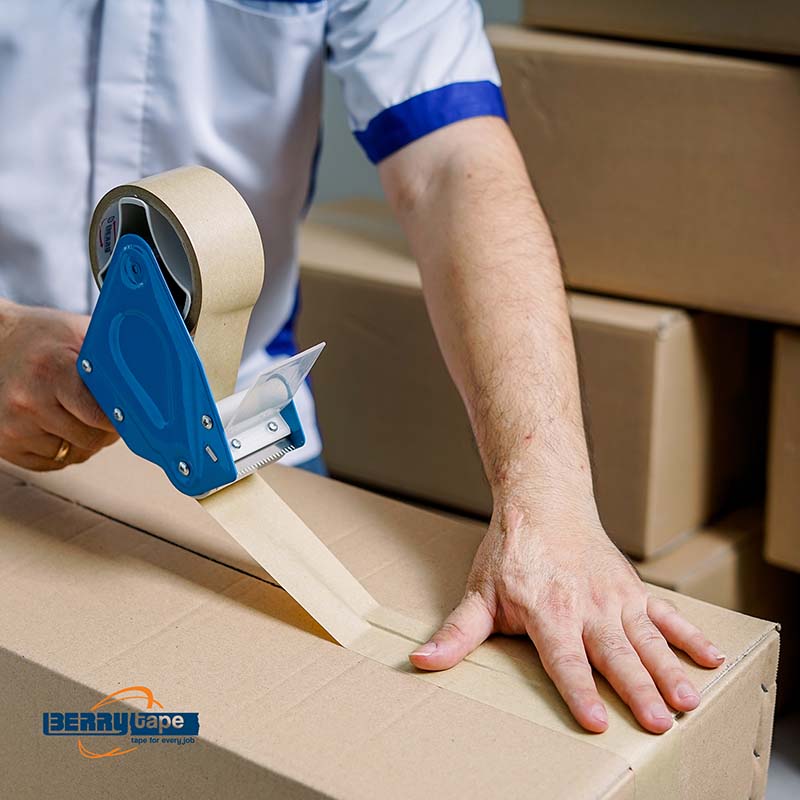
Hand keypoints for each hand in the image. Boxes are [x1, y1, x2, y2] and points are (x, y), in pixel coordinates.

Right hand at [0, 299, 117, 469]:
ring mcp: (13, 426)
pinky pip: (52, 463)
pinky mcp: (4, 444)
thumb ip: (114, 358)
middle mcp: (27, 401)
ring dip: (85, 440)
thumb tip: (155, 380)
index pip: (99, 415)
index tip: (131, 416)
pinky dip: (63, 449)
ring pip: (74, 454)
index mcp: (51, 371)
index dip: (121, 419)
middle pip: (90, 439)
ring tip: (78, 412)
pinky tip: (59, 423)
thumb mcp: (82, 335)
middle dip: (106, 430)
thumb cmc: (45, 338)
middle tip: (106, 411)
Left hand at [409, 502, 724, 733]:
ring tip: (688, 700)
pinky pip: (667, 614)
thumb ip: (458, 633)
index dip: (580, 690)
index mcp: (548, 612)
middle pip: (615, 654)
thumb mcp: (480, 593)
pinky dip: (690, 635)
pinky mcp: (634, 589)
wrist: (545, 502)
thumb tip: (423, 662)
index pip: (565, 659)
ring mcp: (616, 597)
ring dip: (669, 669)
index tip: (597, 720)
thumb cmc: (512, 552)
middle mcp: (587, 606)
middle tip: (660, 721)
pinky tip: (712, 658)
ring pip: (647, 638)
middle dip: (638, 689)